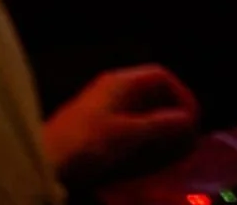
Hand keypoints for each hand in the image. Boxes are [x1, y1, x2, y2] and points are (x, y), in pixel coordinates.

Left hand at [42, 65, 199, 185]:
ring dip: (157, 125)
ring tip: (168, 146)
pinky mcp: (93, 126)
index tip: (192, 118)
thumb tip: (189, 119)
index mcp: (121, 81)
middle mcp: (112, 88)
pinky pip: (126, 123)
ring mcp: (101, 106)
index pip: (161, 76)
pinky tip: (143, 152)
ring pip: (139, 109)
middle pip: (150, 91)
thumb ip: (160, 124)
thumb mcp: (128, 133)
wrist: (44, 161)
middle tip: (184, 133)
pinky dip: (141, 134)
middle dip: (171, 111)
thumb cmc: (87, 141)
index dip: (181, 94)